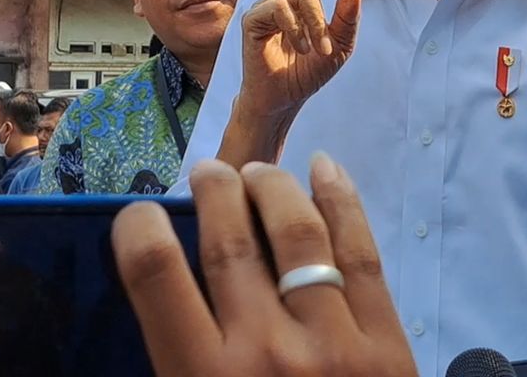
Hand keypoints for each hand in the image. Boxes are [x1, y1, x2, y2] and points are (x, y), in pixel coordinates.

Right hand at [112, 156, 415, 376]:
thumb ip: (176, 368)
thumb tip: (159, 313)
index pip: (155, 274)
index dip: (137, 228)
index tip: (138, 217)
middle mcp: (265, 350)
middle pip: (228, 241)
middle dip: (212, 193)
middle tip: (206, 174)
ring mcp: (334, 340)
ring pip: (296, 233)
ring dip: (270, 188)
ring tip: (256, 171)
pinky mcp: (389, 341)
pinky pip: (361, 253)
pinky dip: (341, 202)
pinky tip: (325, 169)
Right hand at [234, 0, 360, 146]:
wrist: (281, 100)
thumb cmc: (305, 72)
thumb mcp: (338, 48)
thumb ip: (347, 20)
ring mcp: (268, 3)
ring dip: (315, 24)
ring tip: (316, 48)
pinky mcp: (254, 18)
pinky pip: (282, 11)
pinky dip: (298, 32)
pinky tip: (297, 48)